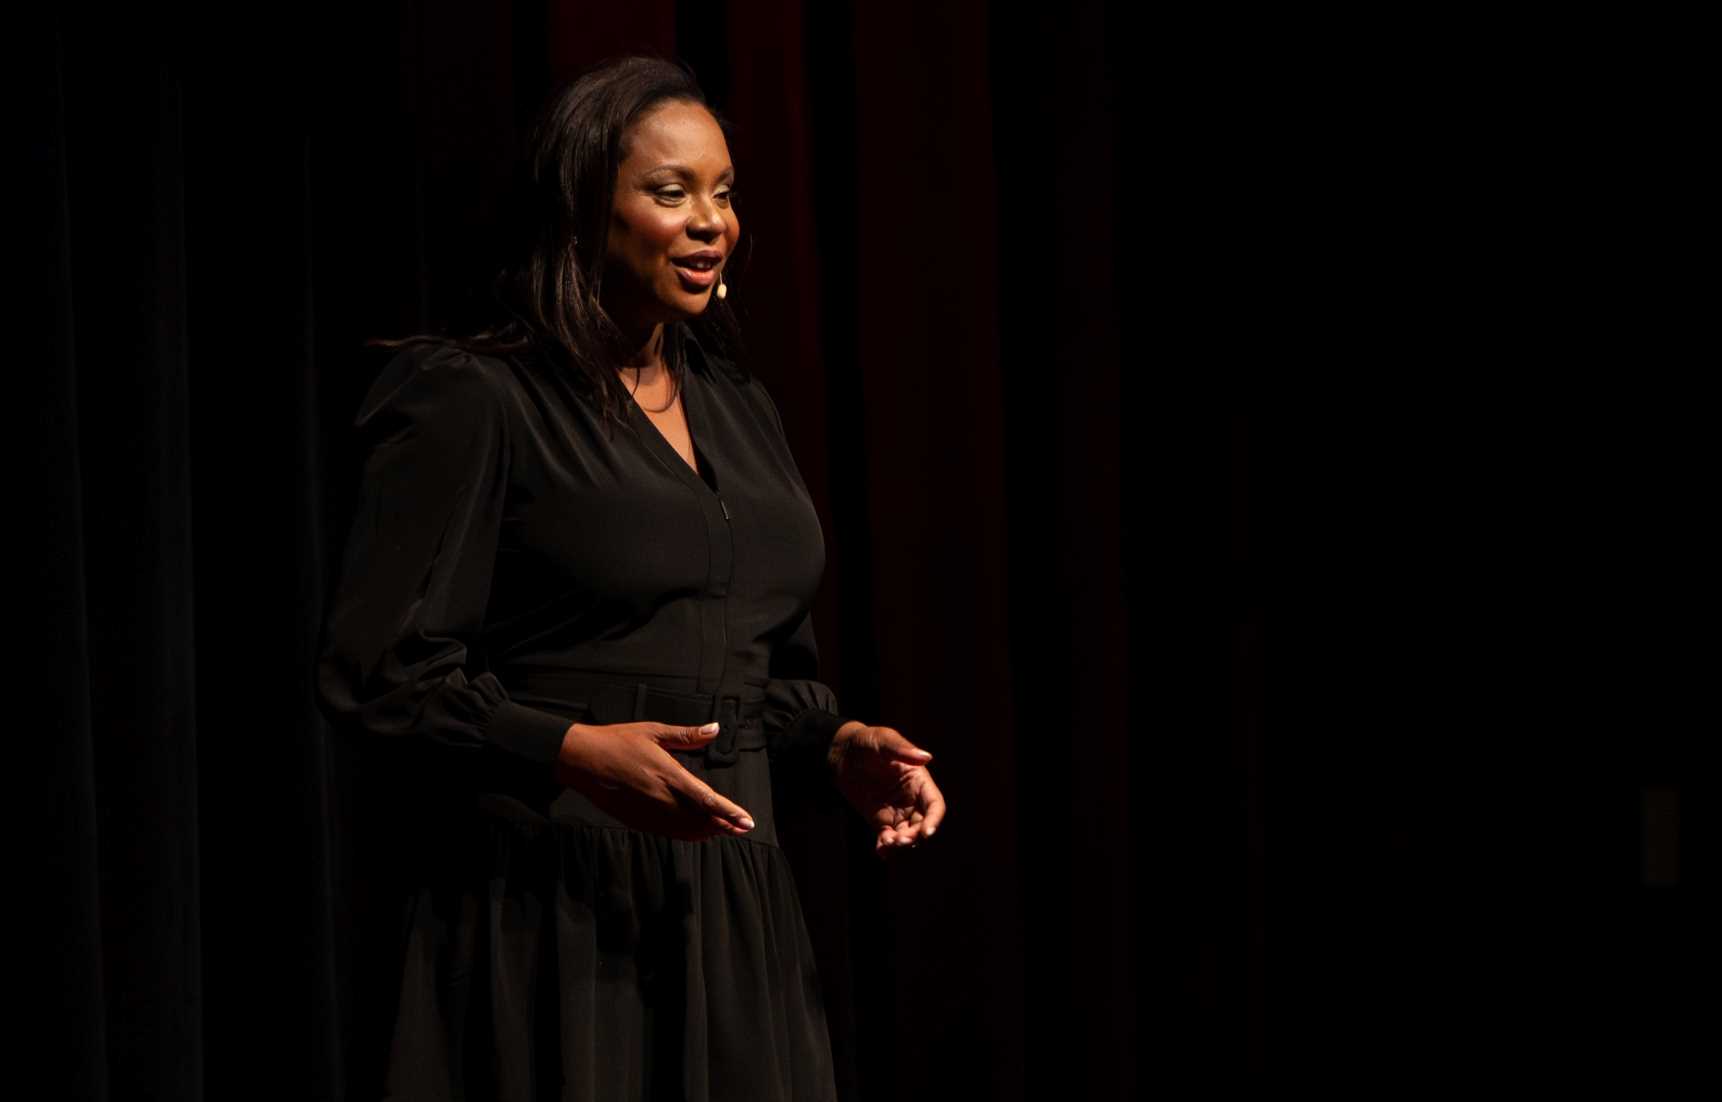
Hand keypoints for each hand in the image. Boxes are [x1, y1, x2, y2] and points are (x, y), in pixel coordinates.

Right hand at [553, 721, 756, 841]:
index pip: (706, 798)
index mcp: (667, 774)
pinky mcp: (636, 819)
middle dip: (723, 825)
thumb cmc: (617, 741)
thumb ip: (687, 735)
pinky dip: (686, 834)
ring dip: (706, 831)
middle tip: (742, 828)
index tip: (747, 821)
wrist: (581, 760)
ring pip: (685, 829)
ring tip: (724, 830)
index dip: (729, 812)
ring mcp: (648, 811)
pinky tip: (696, 833)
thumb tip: (715, 729)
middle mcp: (660, 797)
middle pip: (700, 818)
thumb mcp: (653, 731)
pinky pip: (667, 832)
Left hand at [827, 721, 946, 858]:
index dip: (934, 819)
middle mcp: (912, 798)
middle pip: (923, 824)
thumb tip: (926, 757)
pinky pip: (888, 837)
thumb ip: (902, 749)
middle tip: (899, 839)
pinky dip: (887, 847)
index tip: (926, 832)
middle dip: (915, 836)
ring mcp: (896, 811)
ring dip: (902, 843)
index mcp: (918, 780)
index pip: (935, 804)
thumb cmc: (866, 741)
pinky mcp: (880, 820)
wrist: (841, 753)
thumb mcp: (883, 740)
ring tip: (887, 843)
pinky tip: (881, 850)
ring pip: (907, 834)